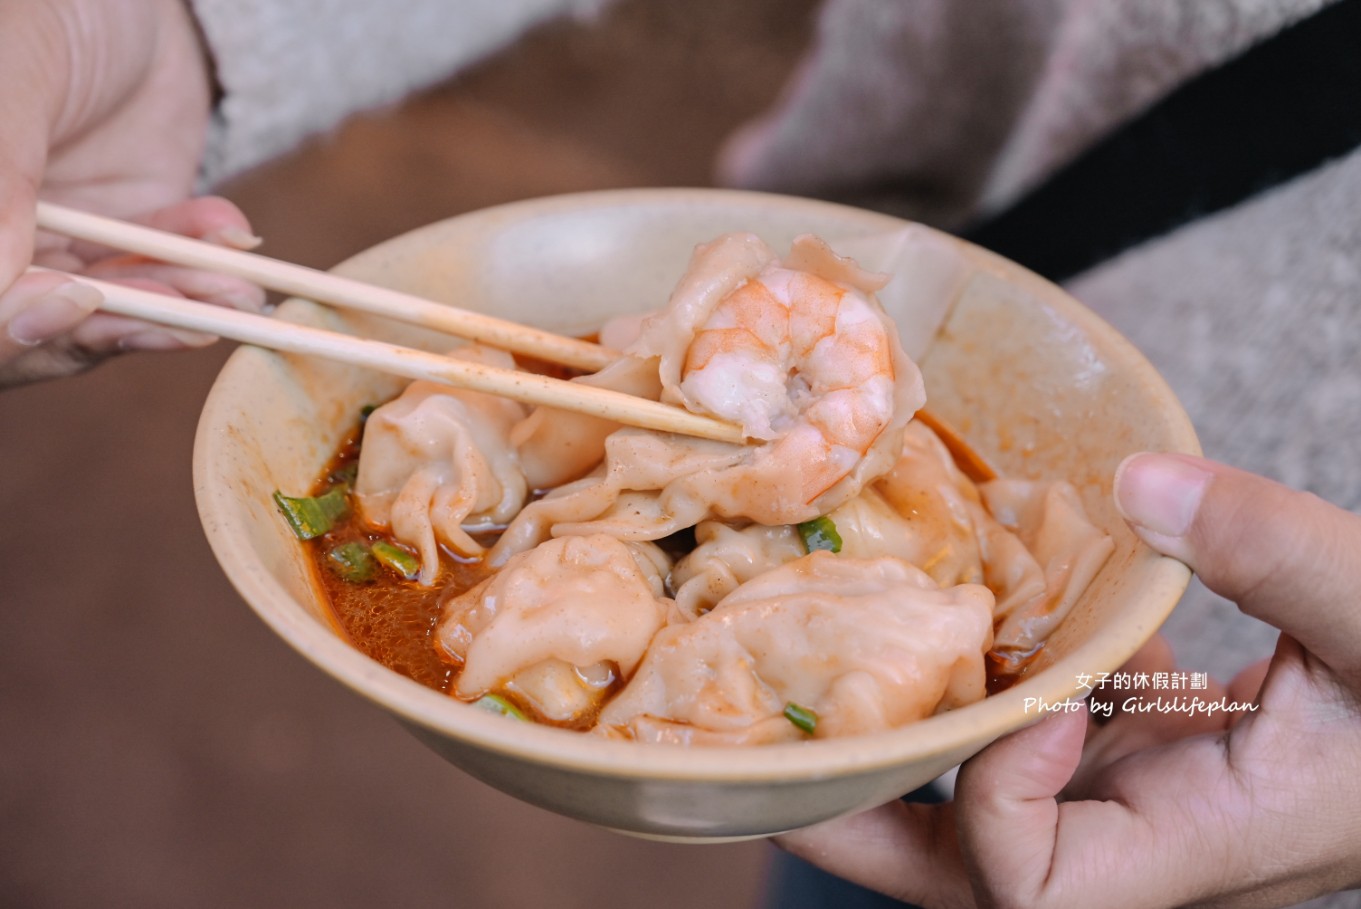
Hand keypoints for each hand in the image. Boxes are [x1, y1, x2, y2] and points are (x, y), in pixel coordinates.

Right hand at [0, 0, 262, 386]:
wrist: (129, 0)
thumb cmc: (46, 11)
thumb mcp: (14, 78)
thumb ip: (1, 177)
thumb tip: (1, 284)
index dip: (15, 320)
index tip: (78, 299)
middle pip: (34, 327)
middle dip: (113, 322)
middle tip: (184, 316)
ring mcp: (58, 245)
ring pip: (108, 310)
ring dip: (175, 302)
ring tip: (234, 287)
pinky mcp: (129, 238)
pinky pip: (161, 273)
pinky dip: (199, 263)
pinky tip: (230, 234)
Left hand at [777, 453, 1360, 907]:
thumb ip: (1274, 550)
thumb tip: (1140, 486)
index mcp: (1205, 848)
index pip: (1037, 887)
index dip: (995, 794)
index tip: (1033, 684)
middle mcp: (1147, 846)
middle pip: (964, 878)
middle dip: (858, 817)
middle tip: (775, 734)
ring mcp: (1134, 803)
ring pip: (981, 816)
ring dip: (901, 744)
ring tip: (829, 659)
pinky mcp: (1139, 759)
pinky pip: (1032, 741)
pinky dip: (984, 686)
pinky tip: (972, 608)